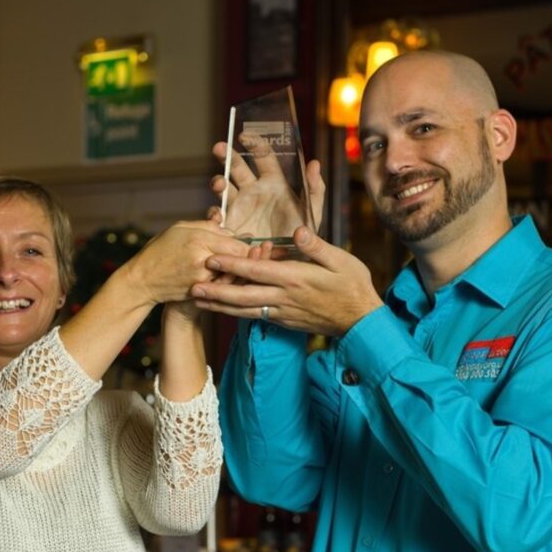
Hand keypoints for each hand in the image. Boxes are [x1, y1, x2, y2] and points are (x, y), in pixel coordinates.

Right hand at [123, 220, 249, 305]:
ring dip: (239, 274)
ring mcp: (203, 279)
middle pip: (240, 262)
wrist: (143, 280)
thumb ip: (208, 226)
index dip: (248, 247)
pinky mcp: (201, 293)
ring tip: (245, 270)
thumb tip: (233, 230)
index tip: (252, 247)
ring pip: (233, 277)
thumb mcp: (181, 228)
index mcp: (199, 240)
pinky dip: (228, 284)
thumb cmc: (161, 250)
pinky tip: (229, 281)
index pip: (238, 245)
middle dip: (248, 261)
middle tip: (256, 260)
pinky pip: (222, 287)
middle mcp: (203, 260)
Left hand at [191, 226, 383, 336]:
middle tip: (191, 287)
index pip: (256, 271)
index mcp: (295, 278)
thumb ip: (316, 246)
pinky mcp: (284, 321)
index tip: (211, 259)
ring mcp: (283, 312)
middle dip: (216, 292)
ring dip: (220, 306)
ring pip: (245, 311)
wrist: (361, 321)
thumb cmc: (353, 285)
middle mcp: (284, 298)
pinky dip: (237, 314)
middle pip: (242, 296)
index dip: (232, 266)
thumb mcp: (340, 259)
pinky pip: (255, 317)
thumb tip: (298, 230)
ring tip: (199, 301)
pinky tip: (224, 310)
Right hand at [210, 141, 325, 238]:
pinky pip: (218, 216)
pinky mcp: (231, 225)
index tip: (244, 136)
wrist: (287, 263)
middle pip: (236, 167)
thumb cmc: (302, 235)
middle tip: (219, 147)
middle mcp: (253, 191)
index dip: (254, 144)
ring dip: (218, 183)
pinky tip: (218, 216)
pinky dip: (215, 215)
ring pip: (224, 189)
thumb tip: (314, 163)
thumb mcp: (312, 212)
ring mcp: (240, 207)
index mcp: (273, 182)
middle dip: (226, 156)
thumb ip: (315, 188)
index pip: (262, 156)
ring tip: (219, 185)